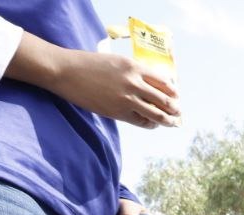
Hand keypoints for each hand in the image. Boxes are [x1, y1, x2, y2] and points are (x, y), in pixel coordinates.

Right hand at [7, 33, 180, 127]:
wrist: (65, 71)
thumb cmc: (89, 65)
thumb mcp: (116, 61)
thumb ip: (134, 72)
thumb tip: (150, 85)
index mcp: (134, 66)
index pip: (164, 81)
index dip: (172, 91)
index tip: (176, 96)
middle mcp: (134, 82)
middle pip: (164, 99)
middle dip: (174, 108)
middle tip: (178, 112)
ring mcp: (127, 98)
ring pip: (157, 113)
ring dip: (167, 120)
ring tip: (172, 122)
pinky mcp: (118, 112)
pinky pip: (142, 121)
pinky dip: (150, 124)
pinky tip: (152, 124)